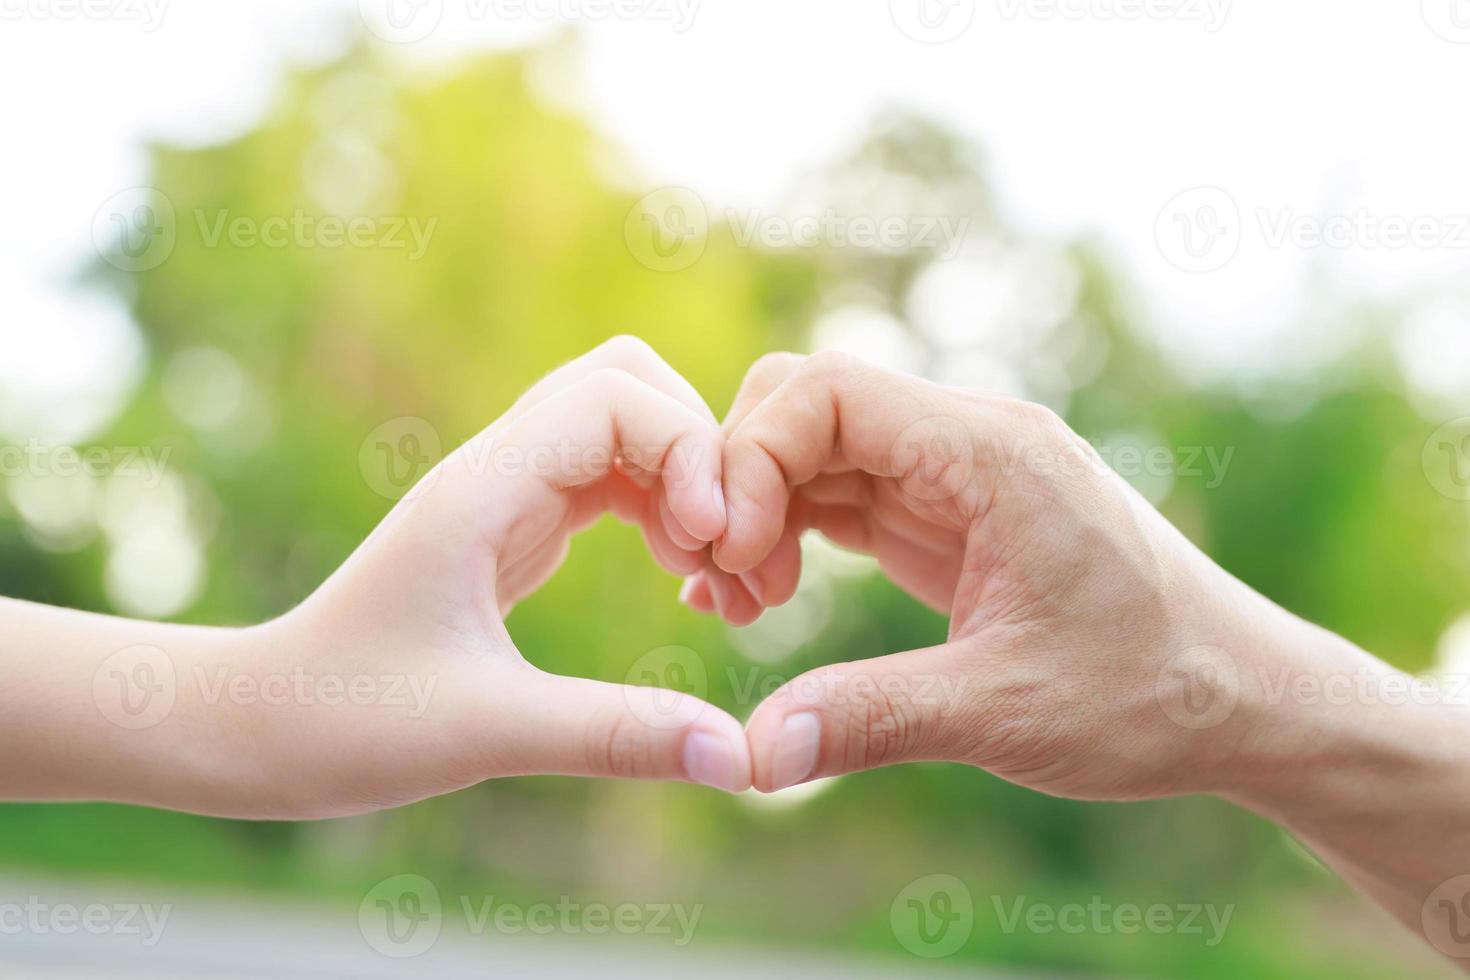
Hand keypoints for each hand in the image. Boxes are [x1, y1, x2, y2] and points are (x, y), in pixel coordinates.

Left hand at [106, 338, 748, 817]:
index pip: (613, 394)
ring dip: (689, 486)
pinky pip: (612, 482)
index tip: (711, 545)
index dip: (685, 450)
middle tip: (729, 555)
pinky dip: (664, 515)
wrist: (257, 724)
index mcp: (481, 490)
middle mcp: (497, 471)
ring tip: (718, 579)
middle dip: (701, 454)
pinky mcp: (516, 528)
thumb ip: (614, 735)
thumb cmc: (342, 722)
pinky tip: (681, 581)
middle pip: (631, 383)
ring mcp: (506, 493)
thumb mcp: (486, 733)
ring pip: (627, 430)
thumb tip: (738, 758)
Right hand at [688, 351, 1330, 799]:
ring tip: (741, 605)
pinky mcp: (947, 519)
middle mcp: (969, 443)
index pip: (830, 390)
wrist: (1241, 698)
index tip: (735, 554)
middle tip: (725, 582)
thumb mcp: (1005, 711)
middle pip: (808, 403)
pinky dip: (789, 535)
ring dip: (760, 513)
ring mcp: (956, 477)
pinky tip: (762, 599)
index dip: (753, 456)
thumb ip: (874, 720)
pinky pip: (842, 497)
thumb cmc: (1150, 691)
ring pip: (816, 449)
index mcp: (992, 452)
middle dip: (743, 480)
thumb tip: (752, 756)